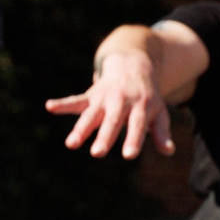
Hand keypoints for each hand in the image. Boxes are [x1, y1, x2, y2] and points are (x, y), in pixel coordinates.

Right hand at [45, 47, 173, 159]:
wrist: (133, 64)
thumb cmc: (147, 96)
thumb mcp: (159, 111)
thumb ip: (161, 132)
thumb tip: (169, 151)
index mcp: (140, 106)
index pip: (137, 126)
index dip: (133, 140)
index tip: (129, 156)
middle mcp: (121, 101)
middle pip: (112, 122)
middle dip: (104, 137)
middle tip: (97, 154)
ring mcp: (104, 98)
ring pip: (91, 115)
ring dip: (80, 129)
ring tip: (70, 144)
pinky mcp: (91, 95)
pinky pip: (76, 100)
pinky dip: (62, 104)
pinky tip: (49, 106)